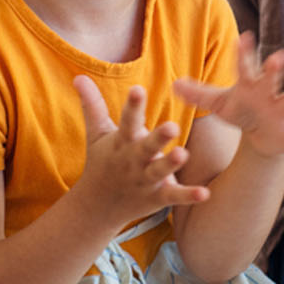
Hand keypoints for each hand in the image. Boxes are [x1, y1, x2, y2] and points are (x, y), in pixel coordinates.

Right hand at [69, 77, 208, 226]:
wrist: (97, 207)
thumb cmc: (103, 161)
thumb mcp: (96, 134)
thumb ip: (93, 105)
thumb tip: (78, 76)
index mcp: (121, 142)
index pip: (127, 121)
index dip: (133, 105)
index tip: (138, 89)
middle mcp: (133, 160)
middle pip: (145, 147)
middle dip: (158, 138)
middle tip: (172, 126)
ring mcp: (145, 180)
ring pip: (159, 171)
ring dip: (171, 164)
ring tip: (184, 154)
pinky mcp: (157, 197)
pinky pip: (174, 196)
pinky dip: (188, 196)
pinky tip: (205, 193)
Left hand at [173, 33, 283, 158]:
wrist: (264, 137)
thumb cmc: (243, 112)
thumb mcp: (220, 104)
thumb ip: (199, 94)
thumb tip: (173, 84)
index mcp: (250, 86)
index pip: (245, 67)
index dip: (244, 54)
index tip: (243, 37)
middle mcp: (269, 94)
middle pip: (271, 80)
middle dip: (274, 69)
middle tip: (278, 55)